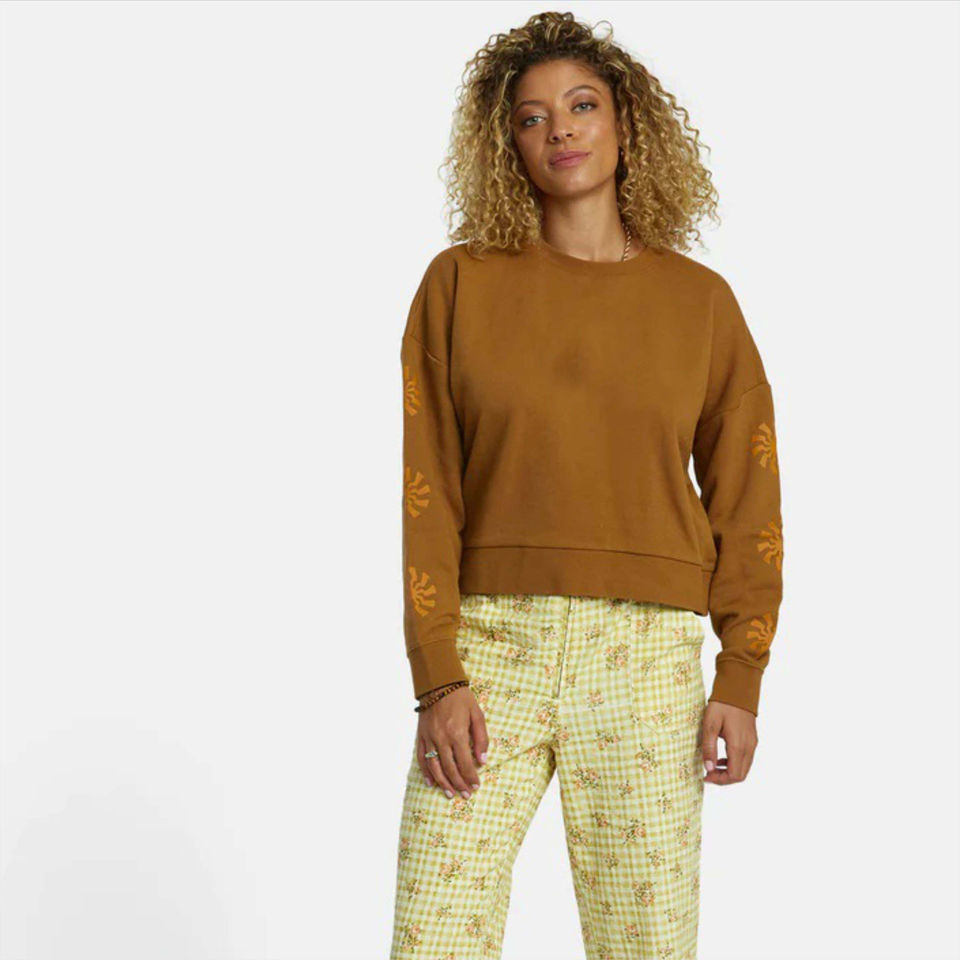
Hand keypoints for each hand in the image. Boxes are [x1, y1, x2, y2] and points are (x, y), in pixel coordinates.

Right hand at [417, 685, 487, 799]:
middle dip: (459, 784)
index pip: (465, 762)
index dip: (471, 776)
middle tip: (466, 795)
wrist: (438, 683)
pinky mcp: (421, 736)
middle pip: (450, 768)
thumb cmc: (461, 698)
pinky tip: (431, 782)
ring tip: (450, 794)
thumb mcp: (477, 714)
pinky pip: (421, 758)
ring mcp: (429, 738)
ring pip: (435, 767)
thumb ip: (481, 738)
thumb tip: (483, 760)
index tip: (476, 786)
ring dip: (443, 783)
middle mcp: (441, 738)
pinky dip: (426, 772)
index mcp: (457, 733)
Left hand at [701, 699, 757, 783]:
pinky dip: (734, 763)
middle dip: (724, 778)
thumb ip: (709, 748)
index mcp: (738, 746)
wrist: (738, 689)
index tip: (705, 776)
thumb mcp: (710, 725)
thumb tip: (709, 768)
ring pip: (744, 768)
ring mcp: (752, 743)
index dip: (720, 780)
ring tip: (712, 765)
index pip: (734, 775)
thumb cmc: (722, 705)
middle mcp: (749, 747)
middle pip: (741, 775)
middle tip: (708, 773)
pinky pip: (745, 759)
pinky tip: (721, 756)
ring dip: (729, 771)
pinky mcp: (752, 739)